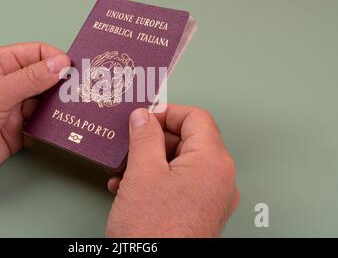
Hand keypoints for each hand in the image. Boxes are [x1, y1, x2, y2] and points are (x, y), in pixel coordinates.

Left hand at [0, 42, 69, 193]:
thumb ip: (31, 78)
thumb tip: (60, 64)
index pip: (35, 54)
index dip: (55, 59)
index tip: (73, 69)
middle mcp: (7, 86)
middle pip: (43, 79)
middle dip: (61, 84)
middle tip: (81, 90)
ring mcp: (12, 110)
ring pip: (44, 104)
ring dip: (58, 107)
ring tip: (75, 109)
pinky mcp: (16, 133)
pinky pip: (40, 127)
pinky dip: (51, 128)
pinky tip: (61, 128)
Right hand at [106, 106, 238, 236]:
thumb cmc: (154, 231)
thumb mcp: (143, 172)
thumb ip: (144, 136)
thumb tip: (144, 116)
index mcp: (213, 162)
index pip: (196, 118)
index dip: (167, 113)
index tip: (144, 117)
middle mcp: (219, 179)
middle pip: (188, 141)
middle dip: (154, 140)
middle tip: (129, 143)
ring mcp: (211, 198)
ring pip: (180, 163)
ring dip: (150, 161)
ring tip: (124, 170)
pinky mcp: (199, 213)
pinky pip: (180, 184)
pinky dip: (155, 179)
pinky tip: (129, 188)